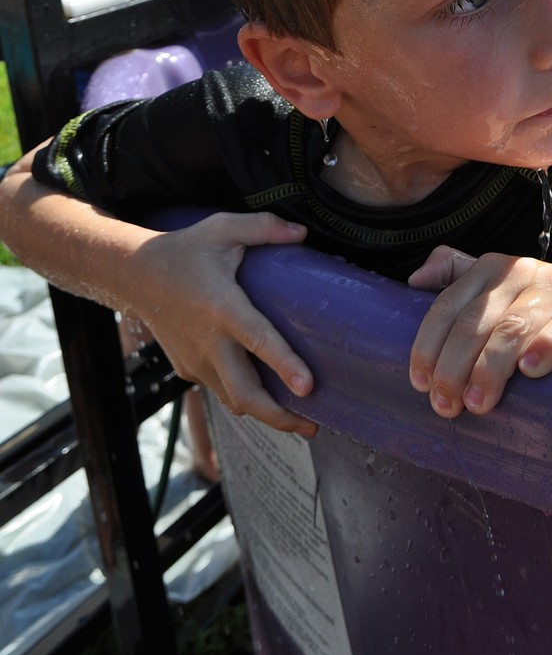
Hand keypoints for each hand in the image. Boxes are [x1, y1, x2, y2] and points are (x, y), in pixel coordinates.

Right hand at [131, 212, 318, 435]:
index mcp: (222, 306)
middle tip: (314, 427)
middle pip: (245, 395)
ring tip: (299, 420)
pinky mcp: (188, 369)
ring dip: (265, 415)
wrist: (135, 276)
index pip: (257, 340)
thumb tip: (302, 233)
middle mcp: (209, 341)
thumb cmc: (185, 251)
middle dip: (280, 417)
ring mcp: (196, 361)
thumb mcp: (222, 228)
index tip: (308, 387)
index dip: (284, 364)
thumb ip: (264, 227)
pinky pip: (220, 391)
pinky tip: (267, 396)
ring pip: (233, 401)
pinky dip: (244, 398)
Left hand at [407, 246, 551, 417]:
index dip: (429, 346)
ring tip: (479, 403)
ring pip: (514, 327)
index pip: (448, 307)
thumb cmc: (539, 307)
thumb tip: (415, 279)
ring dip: (491, 368)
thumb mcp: (497, 290)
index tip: (420, 382)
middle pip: (477, 322)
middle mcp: (521, 272)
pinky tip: (532, 370)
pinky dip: (547, 346)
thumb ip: (455, 277)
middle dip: (455, 367)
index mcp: (490, 270)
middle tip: (446, 405)